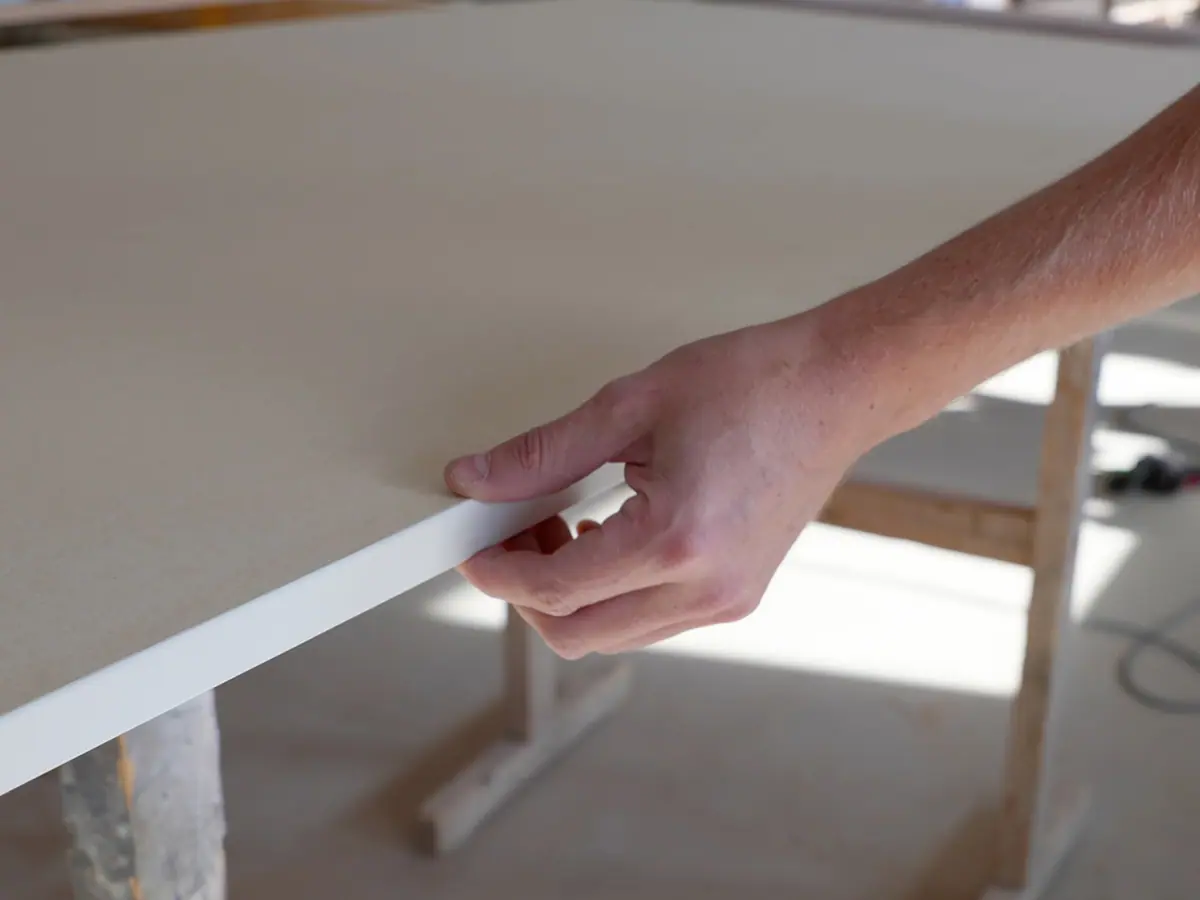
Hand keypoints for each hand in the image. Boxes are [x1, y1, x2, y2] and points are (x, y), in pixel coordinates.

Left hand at [443, 312, 879, 657]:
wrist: (838, 388)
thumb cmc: (753, 384)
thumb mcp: (630, 405)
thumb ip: (543, 453)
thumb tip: (475, 481)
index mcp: (675, 542)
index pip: (555, 590)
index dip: (498, 572)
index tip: (473, 548)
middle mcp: (705, 589)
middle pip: (577, 635)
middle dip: (526, 594)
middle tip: (513, 534)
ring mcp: (727, 601)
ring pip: (613, 635)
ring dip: (569, 596)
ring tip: (560, 525)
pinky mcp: (739, 596)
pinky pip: (650, 621)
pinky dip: (611, 594)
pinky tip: (606, 537)